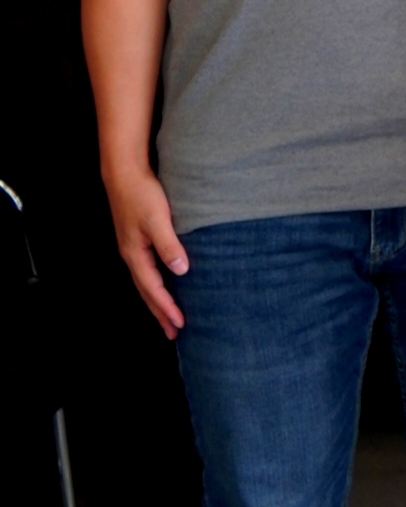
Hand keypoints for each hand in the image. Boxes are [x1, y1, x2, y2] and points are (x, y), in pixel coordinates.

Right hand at [104, 162, 186, 337]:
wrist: (124, 173)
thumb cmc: (141, 194)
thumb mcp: (157, 219)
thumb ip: (169, 244)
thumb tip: (181, 270)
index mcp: (135, 254)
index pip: (153, 289)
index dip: (166, 308)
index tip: (180, 324)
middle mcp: (132, 255)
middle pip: (146, 292)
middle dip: (159, 313)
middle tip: (173, 333)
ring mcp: (133, 248)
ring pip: (146, 282)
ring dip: (157, 301)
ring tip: (168, 317)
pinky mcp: (137, 240)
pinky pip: (147, 270)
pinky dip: (156, 284)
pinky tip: (165, 285)